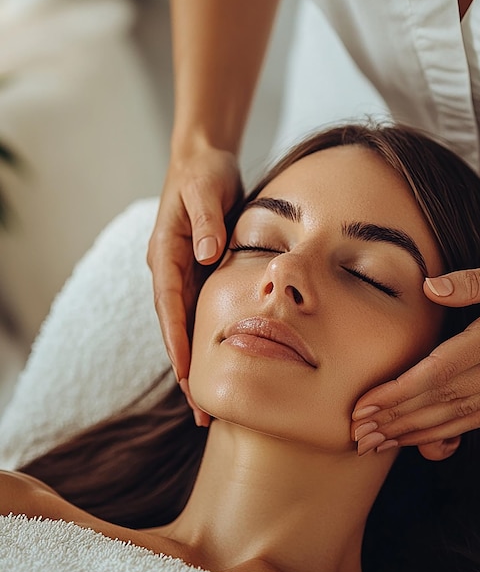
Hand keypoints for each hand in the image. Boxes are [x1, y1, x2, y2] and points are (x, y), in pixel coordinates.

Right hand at [148, 143, 241, 425]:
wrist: (204, 160)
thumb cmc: (203, 173)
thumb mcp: (205, 190)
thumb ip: (207, 221)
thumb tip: (208, 255)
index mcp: (167, 254)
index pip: (170, 306)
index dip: (178, 343)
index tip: (189, 378)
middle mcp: (171, 269)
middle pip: (176, 327)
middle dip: (186, 370)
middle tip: (200, 411)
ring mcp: (184, 273)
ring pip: (187, 326)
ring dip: (196, 364)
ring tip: (208, 403)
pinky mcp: (200, 271)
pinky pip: (201, 313)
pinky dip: (208, 340)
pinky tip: (220, 363)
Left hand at [351, 243, 479, 458]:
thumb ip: (476, 280)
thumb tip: (430, 287)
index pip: (437, 373)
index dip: (397, 393)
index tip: (364, 406)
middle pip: (439, 402)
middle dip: (394, 421)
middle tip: (358, 435)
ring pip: (455, 417)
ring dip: (414, 433)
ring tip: (379, 444)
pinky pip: (478, 418)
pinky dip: (447, 433)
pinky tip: (425, 441)